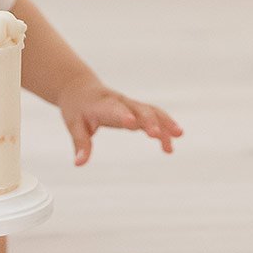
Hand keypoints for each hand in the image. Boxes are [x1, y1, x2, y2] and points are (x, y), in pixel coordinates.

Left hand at [59, 79, 182, 165]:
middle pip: (139, 109)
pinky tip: (170, 146)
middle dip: (150, 121)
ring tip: (179, 135)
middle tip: (156, 135)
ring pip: (152, 110)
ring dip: (165, 122)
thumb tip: (78, 164)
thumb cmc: (77, 108)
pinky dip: (164, 128)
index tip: (132, 124)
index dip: (124, 115)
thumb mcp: (74, 125)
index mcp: (103, 105)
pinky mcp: (137, 109)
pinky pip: (155, 116)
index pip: (116, 110)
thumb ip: (80, 144)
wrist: (81, 88)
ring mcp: (131, 105)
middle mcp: (121, 102)